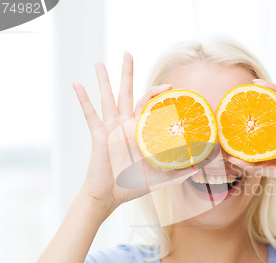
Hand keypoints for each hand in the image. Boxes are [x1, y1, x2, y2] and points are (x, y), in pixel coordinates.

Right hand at [72, 52, 195, 214]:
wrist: (110, 197)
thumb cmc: (132, 186)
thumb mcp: (160, 178)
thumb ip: (179, 173)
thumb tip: (198, 169)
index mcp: (140, 131)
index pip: (149, 106)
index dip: (158, 94)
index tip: (170, 86)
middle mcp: (125, 125)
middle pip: (127, 93)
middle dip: (127, 74)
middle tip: (127, 53)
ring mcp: (111, 129)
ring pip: (107, 98)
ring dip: (103, 80)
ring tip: (99, 62)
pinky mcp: (99, 136)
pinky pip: (90, 115)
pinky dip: (83, 99)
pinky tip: (76, 83)